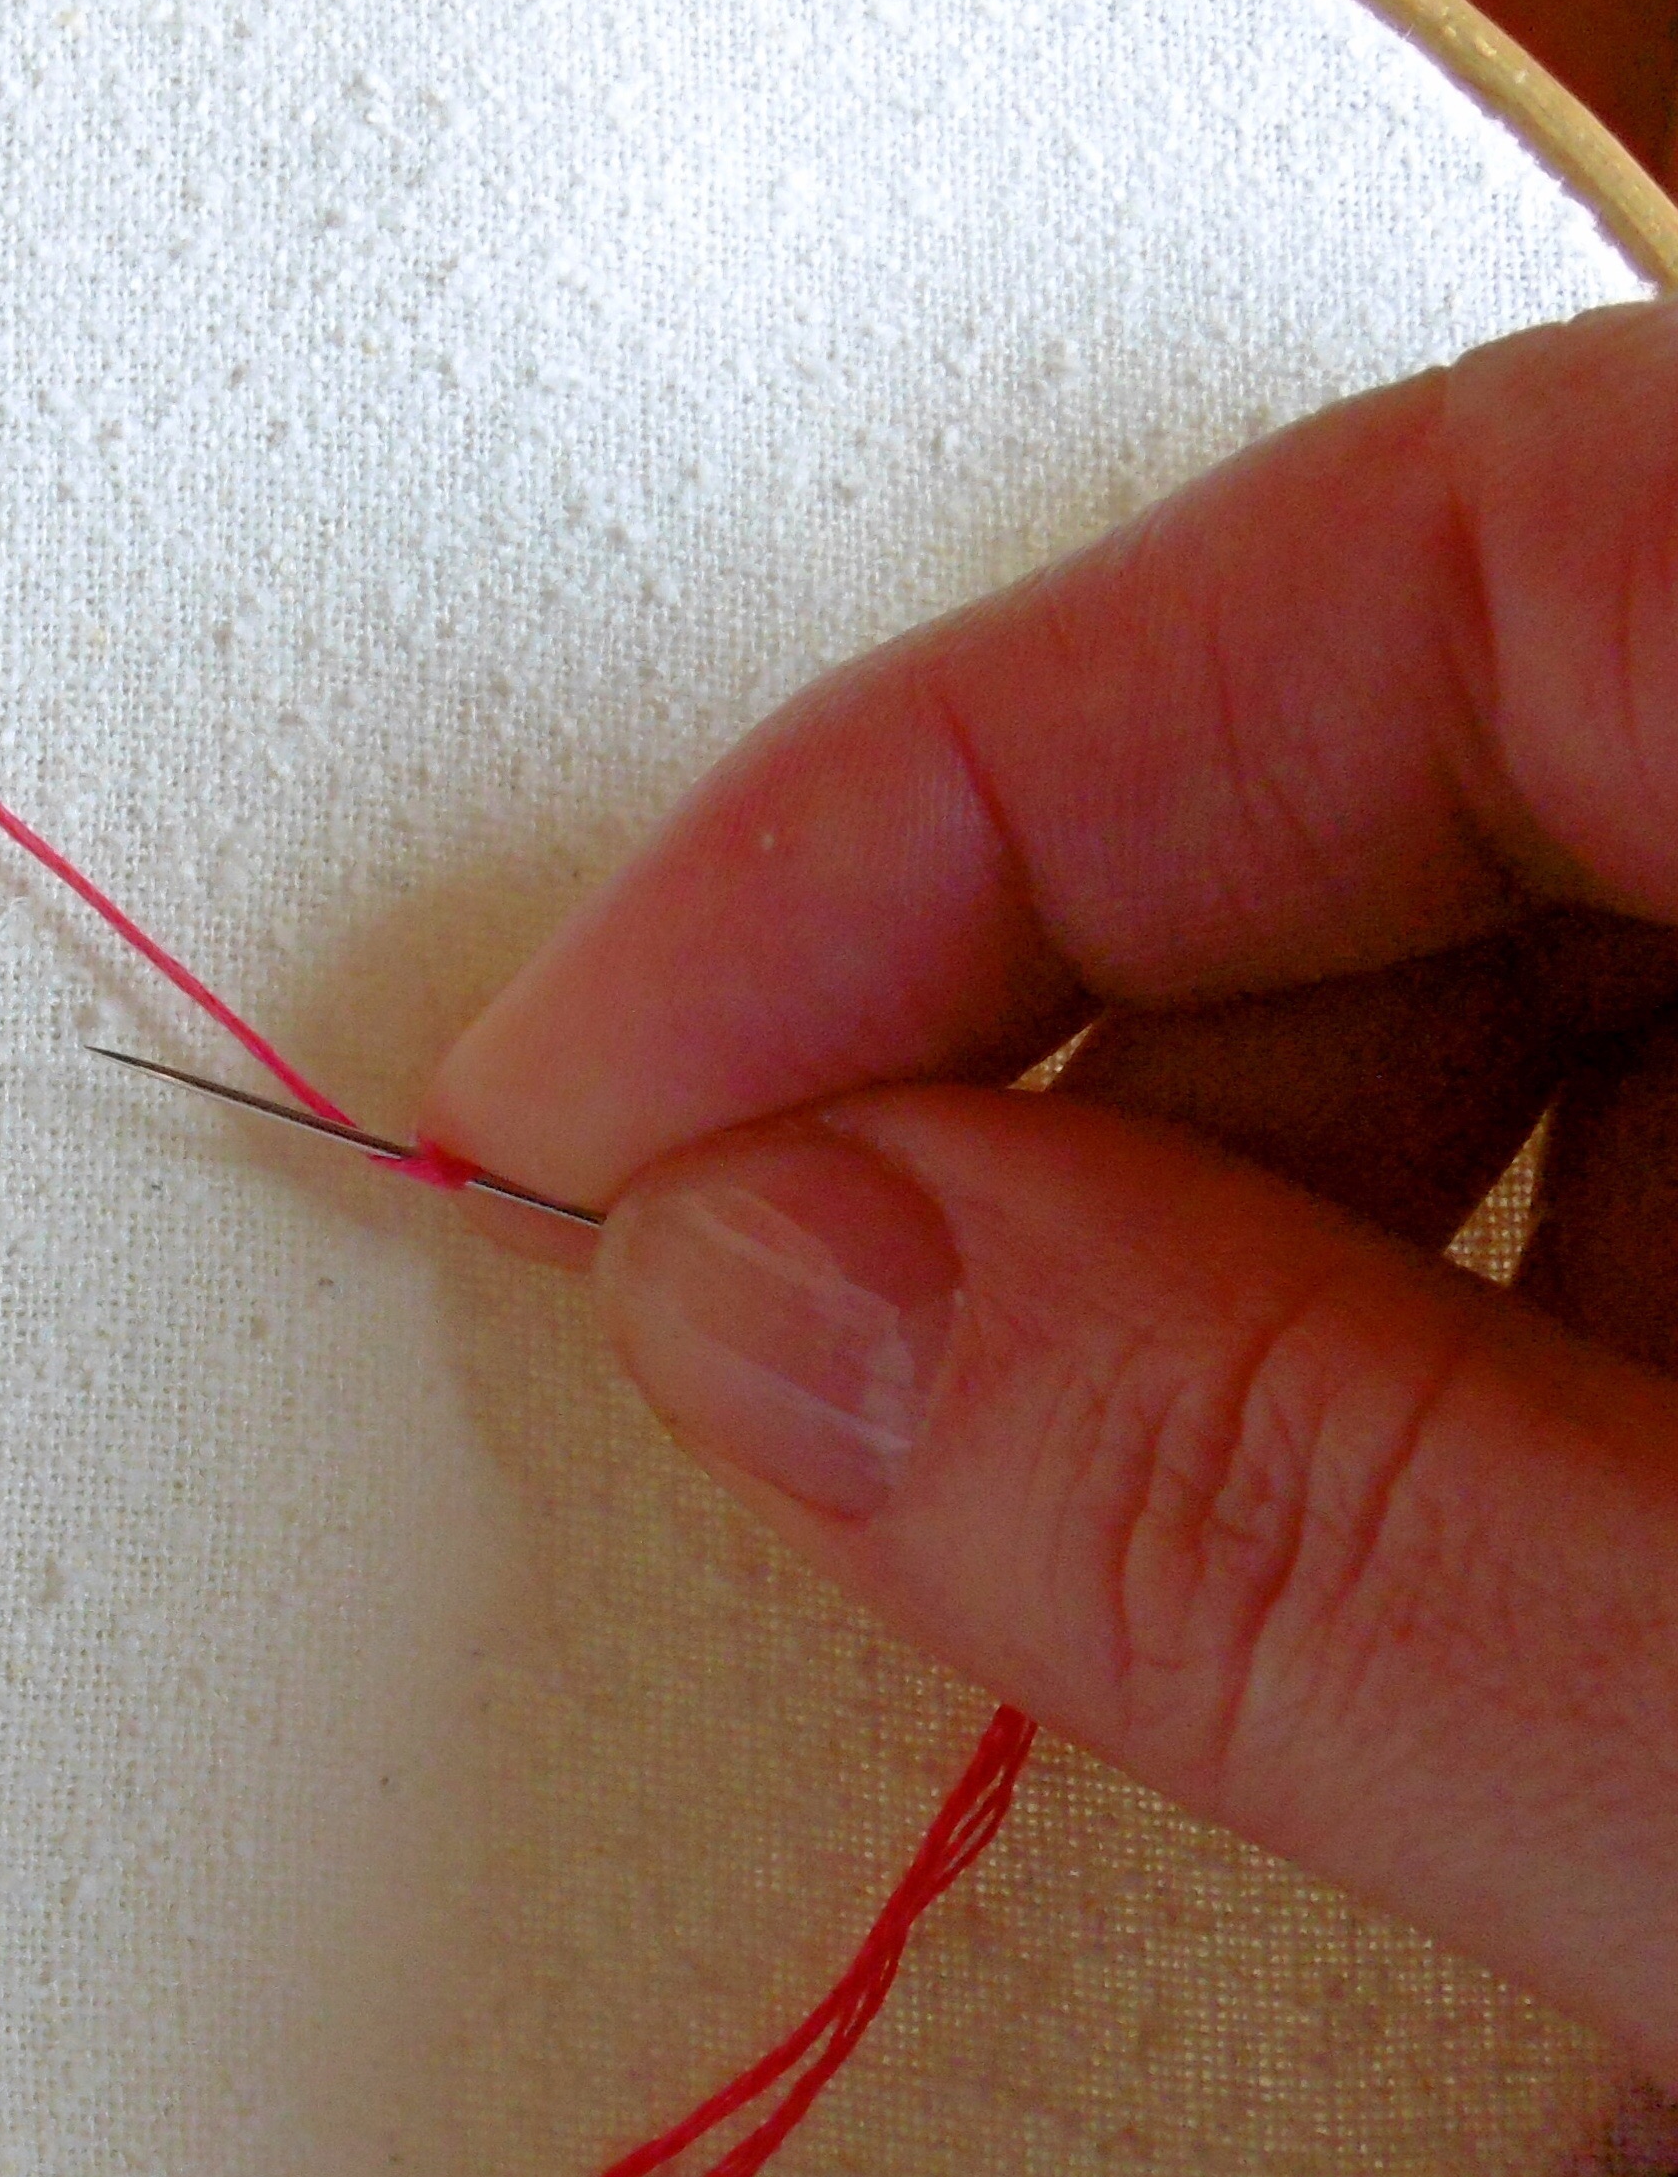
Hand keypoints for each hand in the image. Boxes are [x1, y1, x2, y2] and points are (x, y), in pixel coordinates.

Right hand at [426, 299, 1677, 2077]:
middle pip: (1421, 761)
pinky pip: (1649, 1174)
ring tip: (1119, 1575)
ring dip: (1248, 1275)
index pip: (1417, 559)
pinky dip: (1454, 1377)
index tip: (603, 1075)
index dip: (926, 800)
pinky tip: (1407, 1616)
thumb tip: (780, 1300)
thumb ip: (1318, 1521)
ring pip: (1516, 992)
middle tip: (791, 1342)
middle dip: (1041, 1065)